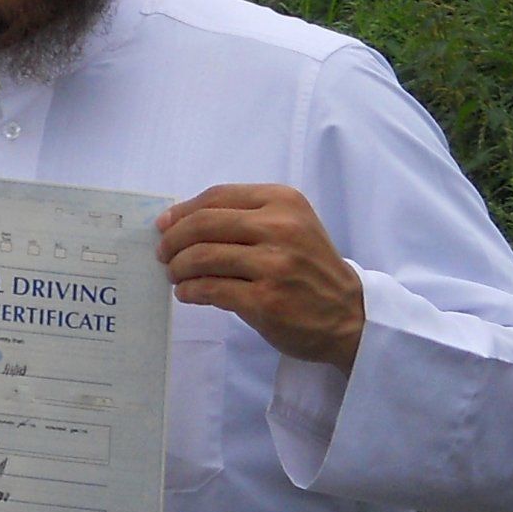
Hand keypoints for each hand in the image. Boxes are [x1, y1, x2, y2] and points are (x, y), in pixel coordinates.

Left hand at [154, 183, 364, 372]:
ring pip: (202, 257)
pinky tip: (187, 293)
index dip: (182, 211)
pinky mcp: (265, 300)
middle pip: (203, 224)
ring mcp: (273, 264)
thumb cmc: (310, 269)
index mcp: (283, 201)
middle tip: (163, 254)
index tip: (163, 225)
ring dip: (178, 268)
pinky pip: (211, 289)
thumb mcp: (290, 226)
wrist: (349, 315)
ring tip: (175, 276)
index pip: (217, 197)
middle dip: (173, 240)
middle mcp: (280, 227)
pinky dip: (190, 291)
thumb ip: (245, 217)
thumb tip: (179, 221)